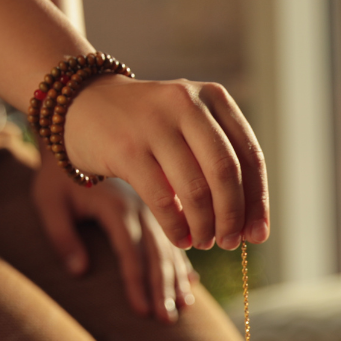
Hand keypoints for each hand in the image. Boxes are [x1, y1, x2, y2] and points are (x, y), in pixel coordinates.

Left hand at [31, 155, 196, 322]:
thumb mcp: (48, 199)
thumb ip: (61, 234)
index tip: (141, 312)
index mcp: (117, 206)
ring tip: (182, 308)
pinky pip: (179, 236)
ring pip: (173, 248)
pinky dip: (184, 262)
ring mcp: (155, 205)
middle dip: (162, 290)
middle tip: (166, 320)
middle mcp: (143, 206)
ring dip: (177, 280)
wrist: (78, 127)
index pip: (131, 252)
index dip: (136, 284)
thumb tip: (79, 270)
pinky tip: (191, 285)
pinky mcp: (160, 204)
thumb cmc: (58, 171)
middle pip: (157, 255)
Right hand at [63, 74, 268, 251]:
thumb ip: (221, 164)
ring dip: (205, 226)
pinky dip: (177, 227)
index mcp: (214, 98)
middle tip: (230, 243)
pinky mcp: (125, 147)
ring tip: (204, 242)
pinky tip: (181, 239)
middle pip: (226, 173)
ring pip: (196, 190)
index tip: (258, 235)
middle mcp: (186, 103)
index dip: (258, 203)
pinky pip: (163, 200)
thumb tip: (252, 226)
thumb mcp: (192, 130)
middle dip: (232, 217)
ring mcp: (153, 123)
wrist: (82, 103)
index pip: (250, 157)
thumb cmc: (151, 129)